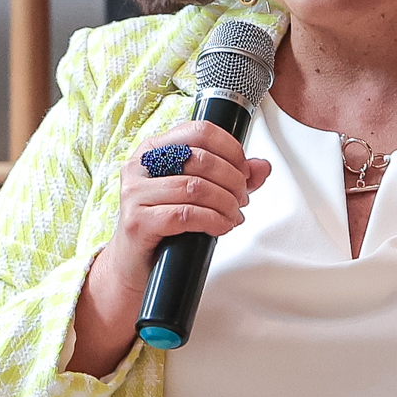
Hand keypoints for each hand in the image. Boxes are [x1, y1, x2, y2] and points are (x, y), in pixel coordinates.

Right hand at [68, 121, 272, 376]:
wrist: (133, 265)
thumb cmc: (165, 224)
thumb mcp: (197, 194)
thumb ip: (231, 177)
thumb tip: (262, 166)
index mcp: (154, 148)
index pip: (199, 131)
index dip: (230, 149)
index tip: (244, 171)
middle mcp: (139, 165)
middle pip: (200, 159)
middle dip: (233, 180)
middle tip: (243, 199)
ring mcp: (135, 194)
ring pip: (195, 188)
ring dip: (225, 203)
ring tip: (235, 215)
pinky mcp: (137, 222)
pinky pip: (185, 216)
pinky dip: (213, 221)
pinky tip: (222, 227)